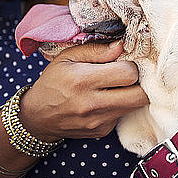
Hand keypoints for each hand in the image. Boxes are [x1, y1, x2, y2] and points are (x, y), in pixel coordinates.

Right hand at [19, 42, 148, 140]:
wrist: (37, 117)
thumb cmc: (53, 82)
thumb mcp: (67, 58)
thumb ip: (96, 50)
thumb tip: (121, 46)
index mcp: (84, 80)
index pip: (129, 73)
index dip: (131, 65)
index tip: (124, 62)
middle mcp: (93, 104)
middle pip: (140, 95)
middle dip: (141, 82)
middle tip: (130, 75)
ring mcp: (98, 121)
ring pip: (135, 106)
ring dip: (133, 93)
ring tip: (119, 85)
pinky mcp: (102, 131)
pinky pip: (123, 115)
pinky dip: (121, 105)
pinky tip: (108, 99)